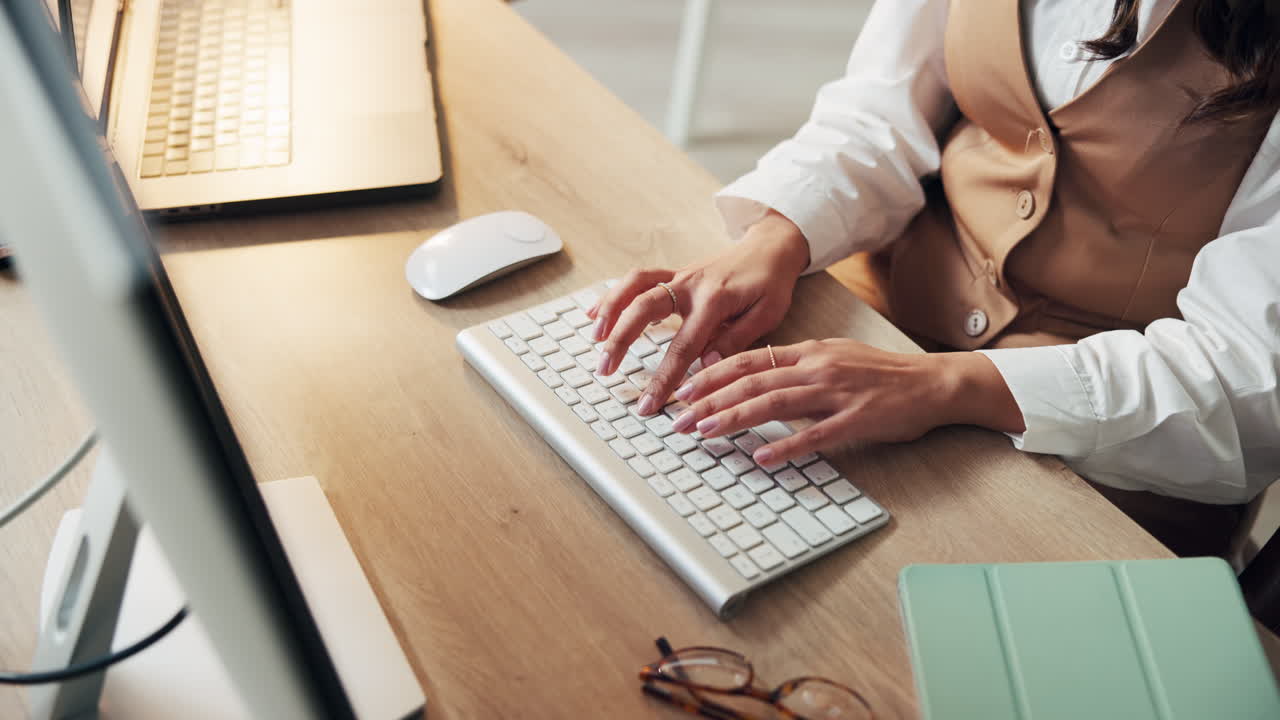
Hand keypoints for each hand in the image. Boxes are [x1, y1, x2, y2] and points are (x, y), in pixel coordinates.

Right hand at [587, 211, 809, 415]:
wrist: (770, 247)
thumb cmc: (771, 283)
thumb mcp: (768, 314)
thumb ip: (736, 339)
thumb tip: (706, 364)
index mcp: (715, 301)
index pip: (683, 346)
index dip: (663, 378)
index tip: (649, 403)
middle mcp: (691, 285)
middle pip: (644, 308)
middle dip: (621, 340)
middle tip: (604, 370)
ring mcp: (679, 276)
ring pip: (634, 286)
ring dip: (610, 310)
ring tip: (595, 339)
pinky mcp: (673, 273)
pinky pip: (638, 280)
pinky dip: (615, 295)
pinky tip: (596, 314)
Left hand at [668, 339, 1025, 464]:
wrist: (934, 382)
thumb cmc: (883, 375)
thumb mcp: (834, 359)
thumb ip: (796, 369)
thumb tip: (756, 380)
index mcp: (809, 352)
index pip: (749, 360)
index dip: (711, 374)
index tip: (683, 389)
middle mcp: (818, 367)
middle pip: (752, 382)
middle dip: (710, 399)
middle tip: (678, 419)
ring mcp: (837, 392)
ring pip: (774, 403)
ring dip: (735, 418)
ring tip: (705, 432)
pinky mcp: (858, 418)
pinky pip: (816, 434)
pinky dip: (786, 447)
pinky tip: (762, 458)